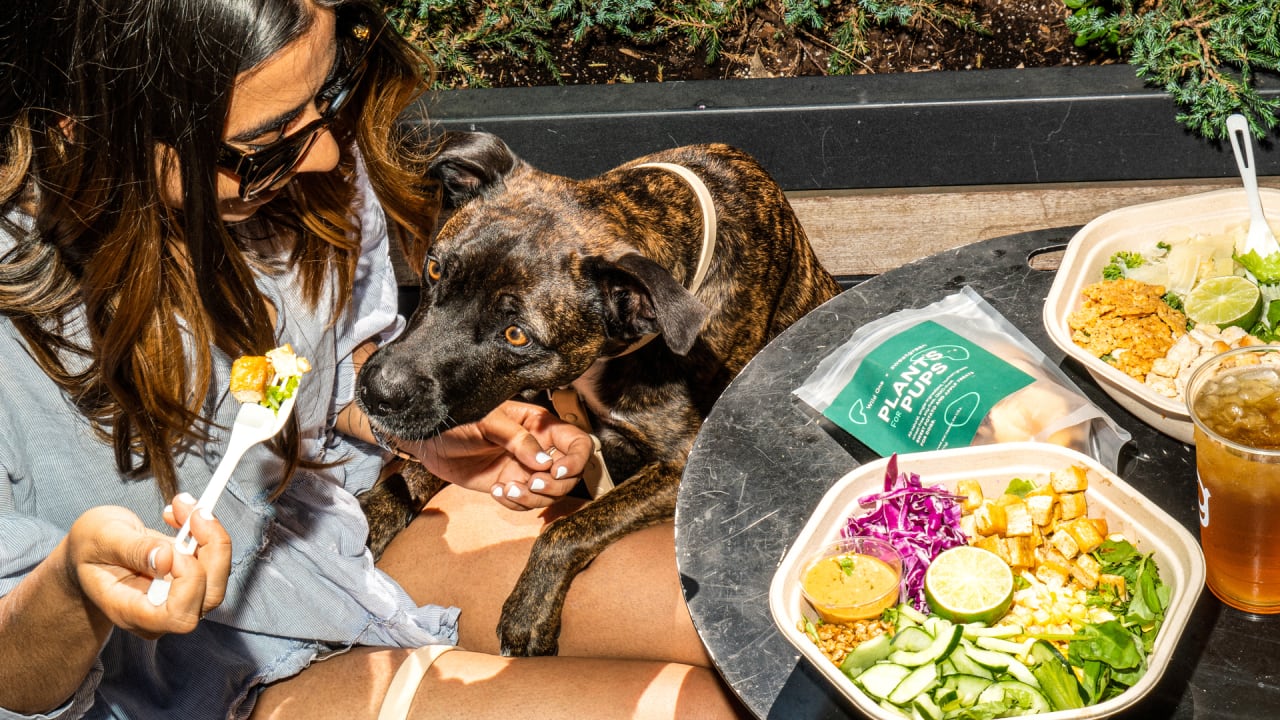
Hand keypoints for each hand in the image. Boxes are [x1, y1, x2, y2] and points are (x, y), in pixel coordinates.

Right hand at [64, 496, 230, 637]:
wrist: (90, 552)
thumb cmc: (89, 549)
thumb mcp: (100, 539)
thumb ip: (132, 550)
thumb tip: (166, 558)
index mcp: (131, 612)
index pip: (178, 616)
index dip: (189, 583)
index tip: (173, 547)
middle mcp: (160, 612)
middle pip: (208, 597)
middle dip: (212, 550)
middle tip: (194, 512)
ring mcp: (178, 598)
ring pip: (217, 577)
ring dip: (211, 535)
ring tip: (183, 506)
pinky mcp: (190, 579)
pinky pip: (214, 559)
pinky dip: (206, 530)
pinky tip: (182, 513)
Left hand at [407, 400, 592, 509]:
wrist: (430, 439)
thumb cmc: (460, 419)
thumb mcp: (489, 422)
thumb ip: (518, 440)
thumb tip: (544, 462)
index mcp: (540, 426)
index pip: (578, 443)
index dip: (576, 460)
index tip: (556, 471)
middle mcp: (538, 448)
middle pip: (570, 475)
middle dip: (554, 485)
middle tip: (531, 482)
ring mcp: (525, 469)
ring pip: (549, 494)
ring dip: (533, 498)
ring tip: (508, 489)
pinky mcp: (510, 485)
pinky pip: (526, 504)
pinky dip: (516, 504)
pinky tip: (498, 492)